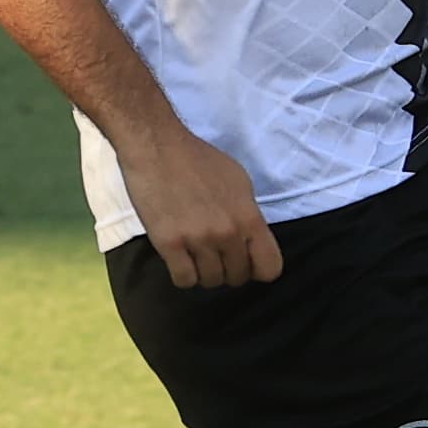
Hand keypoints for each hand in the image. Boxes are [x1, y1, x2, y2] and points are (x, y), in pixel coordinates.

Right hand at [117, 126, 282, 289]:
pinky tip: (179, 258)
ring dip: (203, 273)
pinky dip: (182, 274)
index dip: (258, 269)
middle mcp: (227, 232)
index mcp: (248, 216)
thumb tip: (251, 240)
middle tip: (213, 254)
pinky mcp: (169, 243)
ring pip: (210, 281)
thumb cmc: (198, 160)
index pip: (270, 267)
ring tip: (194, 254)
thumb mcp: (239, 182)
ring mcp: (198, 239)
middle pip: (237, 277)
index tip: (246, 262)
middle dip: (227, 270)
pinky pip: (184, 280)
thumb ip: (247, 214)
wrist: (157, 146)